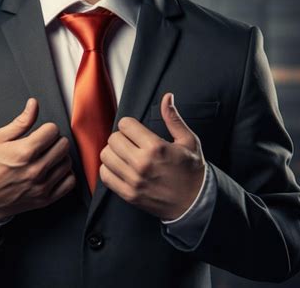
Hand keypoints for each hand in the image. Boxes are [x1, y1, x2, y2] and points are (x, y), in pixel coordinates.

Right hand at [0, 98, 75, 222]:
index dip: (46, 128)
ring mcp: (42, 186)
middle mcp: (35, 170)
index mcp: (23, 152)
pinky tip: (55, 171)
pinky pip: (70, 182)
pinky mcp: (46, 199)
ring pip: (68, 162)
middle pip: (63, 145)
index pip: (52, 130)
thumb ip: (20, 122)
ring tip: (48, 157)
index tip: (41, 133)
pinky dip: (65, 174)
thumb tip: (34, 104)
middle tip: (45, 144)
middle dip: (55, 141)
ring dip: (60, 157)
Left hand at [99, 92, 205, 220]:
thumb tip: (167, 97)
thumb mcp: (188, 141)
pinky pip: (105, 176)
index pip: (125, 125)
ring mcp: (134, 180)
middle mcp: (142, 164)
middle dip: (121, 137)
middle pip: (113, 139)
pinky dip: (108, 169)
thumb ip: (173, 118)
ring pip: (106, 156)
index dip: (129, 125)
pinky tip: (119, 168)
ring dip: (113, 152)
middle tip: (130, 143)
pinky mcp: (128, 194)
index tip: (135, 131)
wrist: (195, 202)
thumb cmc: (192, 170)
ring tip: (124, 155)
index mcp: (156, 148)